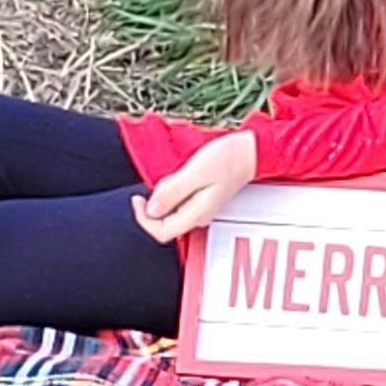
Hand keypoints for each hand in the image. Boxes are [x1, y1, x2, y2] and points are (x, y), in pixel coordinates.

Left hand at [133, 130, 261, 243]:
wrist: (249, 152)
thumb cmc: (226, 159)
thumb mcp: (195, 172)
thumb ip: (173, 192)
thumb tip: (151, 210)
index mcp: (196, 214)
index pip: (160, 232)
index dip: (143, 219)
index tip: (137, 198)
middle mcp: (198, 218)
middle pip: (162, 224)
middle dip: (154, 204)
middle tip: (165, 180)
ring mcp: (199, 211)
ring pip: (169, 213)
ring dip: (164, 195)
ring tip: (178, 175)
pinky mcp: (199, 202)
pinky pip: (176, 203)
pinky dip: (171, 191)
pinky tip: (182, 177)